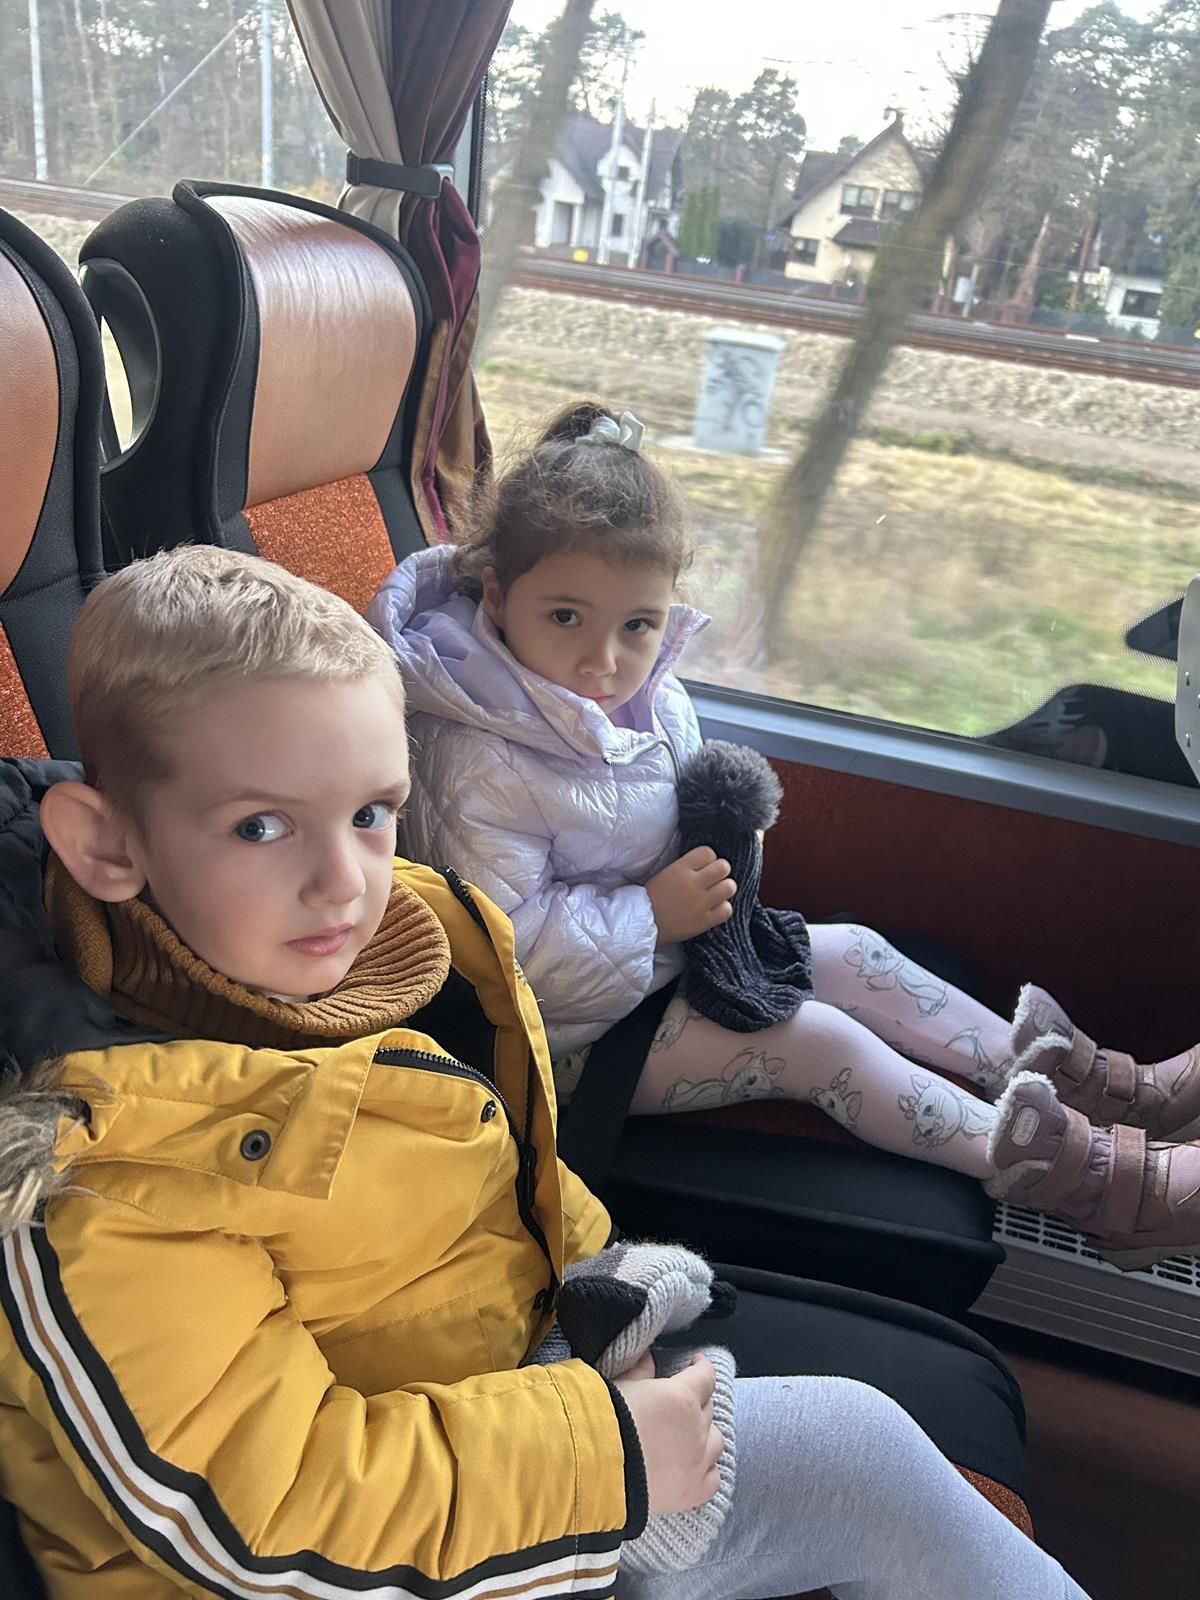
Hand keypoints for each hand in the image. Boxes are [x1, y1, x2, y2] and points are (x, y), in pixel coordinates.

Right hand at [614, 1354, 723, 1516]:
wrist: (594, 1470)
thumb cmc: (602, 1422)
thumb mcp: (620, 1386)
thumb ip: (639, 1372)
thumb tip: (648, 1359)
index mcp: (680, 1396)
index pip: (705, 1376)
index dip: (701, 1367)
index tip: (697, 1364)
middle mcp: (695, 1428)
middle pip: (707, 1408)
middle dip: (696, 1402)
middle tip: (679, 1404)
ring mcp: (698, 1461)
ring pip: (716, 1441)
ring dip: (705, 1435)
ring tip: (688, 1436)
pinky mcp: (692, 1491)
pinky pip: (713, 1479)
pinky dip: (706, 1471)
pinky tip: (694, 1468)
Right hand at [646, 847, 736, 945]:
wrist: (641, 923)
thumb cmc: (650, 898)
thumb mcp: (665, 874)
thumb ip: (686, 868)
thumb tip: (706, 864)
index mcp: (680, 869)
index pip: (708, 852)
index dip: (709, 859)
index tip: (704, 866)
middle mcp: (692, 884)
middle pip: (723, 867)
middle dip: (720, 872)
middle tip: (713, 879)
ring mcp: (700, 903)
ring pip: (729, 887)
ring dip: (724, 889)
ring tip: (716, 894)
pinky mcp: (703, 921)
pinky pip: (727, 909)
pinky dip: (722, 908)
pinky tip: (713, 909)